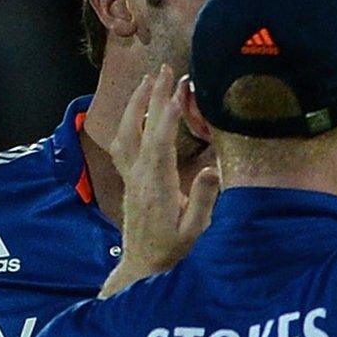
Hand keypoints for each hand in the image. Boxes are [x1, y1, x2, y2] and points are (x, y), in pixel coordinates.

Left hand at [104, 65, 219, 292]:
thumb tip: (213, 170)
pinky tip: (139, 111)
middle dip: (154, 97)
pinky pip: (124, 143)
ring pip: (127, 132)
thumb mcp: (194, 230)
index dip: (167, 115)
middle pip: (142, 128)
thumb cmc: (172, 250)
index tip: (178, 90)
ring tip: (149, 82)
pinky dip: (131, 121)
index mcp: (156, 186)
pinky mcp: (130, 180)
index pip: (160, 142)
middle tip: (166, 71)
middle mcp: (139, 176)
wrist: (143, 266)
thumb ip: (203, 200)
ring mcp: (132, 177)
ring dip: (137, 104)